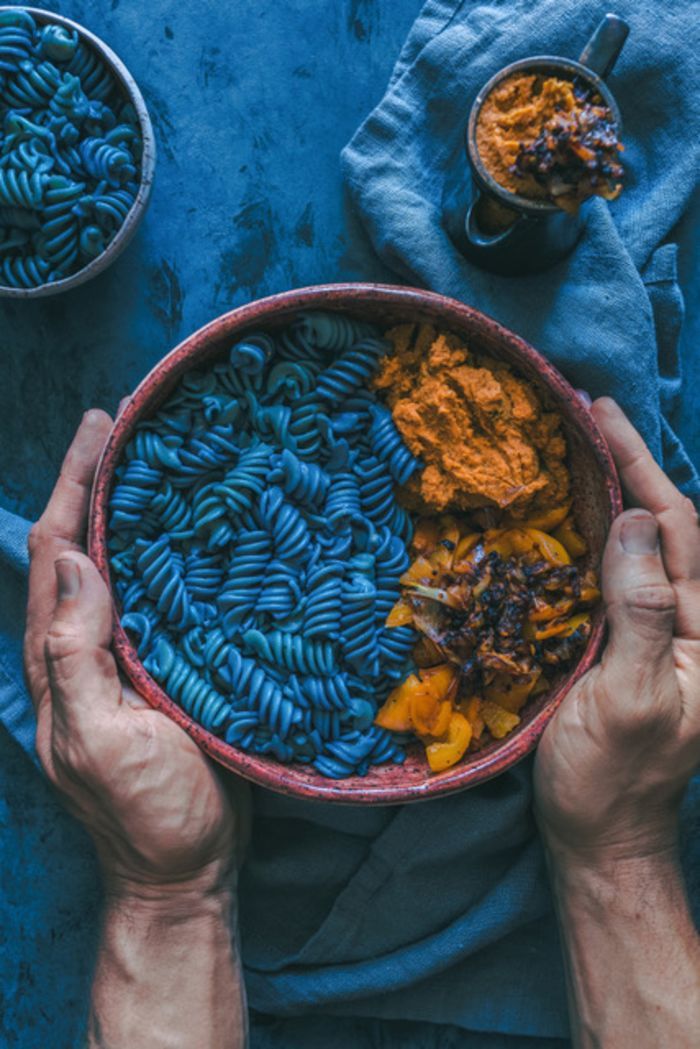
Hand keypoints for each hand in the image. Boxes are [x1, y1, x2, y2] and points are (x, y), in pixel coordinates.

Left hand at [24, 410, 249, 898]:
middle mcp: (84, 646)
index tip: (99, 426)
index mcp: (59, 656)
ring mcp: (123, 658)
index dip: (71, 484)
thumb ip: (74, 654)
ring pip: (119, 568)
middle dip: (95, 481)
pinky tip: (193, 533)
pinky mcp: (162, 670)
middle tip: (130, 424)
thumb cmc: (146, 813)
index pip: (57, 551)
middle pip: (81, 546)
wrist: (186, 869)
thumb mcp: (100, 739)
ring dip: (128, 511)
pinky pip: (157, 598)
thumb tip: (76, 562)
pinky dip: (166, 556)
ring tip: (159, 459)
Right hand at [534, 397, 699, 864]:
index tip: (603, 416)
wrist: (598, 838)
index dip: (644, 468)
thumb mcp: (628, 699)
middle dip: (635, 467)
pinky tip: (577, 514)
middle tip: (591, 415)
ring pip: (648, 547)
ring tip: (586, 449)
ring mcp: (666, 634)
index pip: (681, 530)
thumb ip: (641, 612)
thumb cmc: (610, 779)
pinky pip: (623, 575)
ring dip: (620, 494)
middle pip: (671, 528)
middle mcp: (696, 626)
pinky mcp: (635, 645)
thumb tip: (629, 521)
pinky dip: (601, 535)